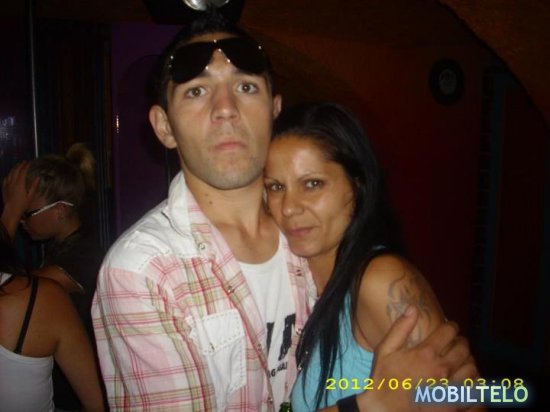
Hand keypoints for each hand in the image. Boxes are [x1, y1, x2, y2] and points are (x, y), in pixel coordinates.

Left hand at [1, 162, 38, 238]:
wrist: (11, 210)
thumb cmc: (22, 205)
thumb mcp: (31, 196)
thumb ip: (34, 186)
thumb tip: (37, 178)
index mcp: (20, 184)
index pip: (23, 172)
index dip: (26, 166)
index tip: (29, 163)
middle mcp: (12, 183)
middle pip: (16, 171)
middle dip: (20, 165)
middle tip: (24, 162)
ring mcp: (7, 185)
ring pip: (10, 173)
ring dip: (14, 168)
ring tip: (17, 166)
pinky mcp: (4, 188)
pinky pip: (6, 179)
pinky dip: (9, 175)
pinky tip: (10, 175)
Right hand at [356, 306, 476, 411]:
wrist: (385, 409)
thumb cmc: (383, 378)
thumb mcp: (385, 349)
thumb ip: (400, 328)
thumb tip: (413, 308)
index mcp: (426, 353)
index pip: (449, 331)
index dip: (452, 326)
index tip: (451, 327)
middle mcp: (442, 368)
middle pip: (464, 348)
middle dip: (461, 341)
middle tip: (457, 342)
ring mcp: (449, 387)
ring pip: (472, 368)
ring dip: (468, 361)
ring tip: (462, 360)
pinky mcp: (454, 403)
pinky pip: (473, 390)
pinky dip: (472, 382)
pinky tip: (464, 379)